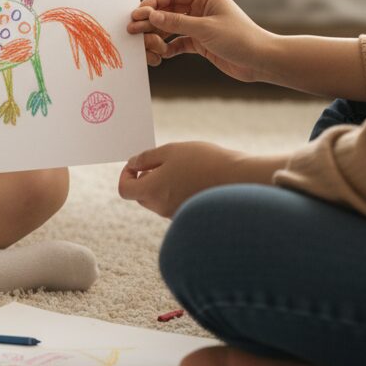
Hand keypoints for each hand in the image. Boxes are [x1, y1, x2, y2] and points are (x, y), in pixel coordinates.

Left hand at [117, 141, 246, 217]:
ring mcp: (177, 214)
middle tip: (162, 162)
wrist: (240, 179)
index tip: (136, 164)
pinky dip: (176, 191)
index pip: (125, 189)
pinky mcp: (191, 215)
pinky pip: (174, 204)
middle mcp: (161, 208)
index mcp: (152, 191)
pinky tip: (193, 178)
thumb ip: (146, 158)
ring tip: (182, 167)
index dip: (126, 174)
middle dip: (145, 179)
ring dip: (162, 184)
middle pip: (141, 196)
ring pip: (158, 200)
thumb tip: (132, 164)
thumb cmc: (204, 161)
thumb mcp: (171, 151)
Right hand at [127, 0, 272, 82]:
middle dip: (150, 21)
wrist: (262, 61)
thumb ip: (176, 22)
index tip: (138, 14)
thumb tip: (151, 15)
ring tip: (147, 46)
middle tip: (133, 30)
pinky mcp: (201, 42)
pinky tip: (162, 55)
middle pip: (167, 10)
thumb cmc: (241, 39)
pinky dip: (168, 48)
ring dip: (157, 36)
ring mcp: (200, 25)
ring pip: (170, 27)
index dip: (153, 2)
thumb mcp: (206, 29)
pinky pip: (177, 41)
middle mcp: (201, 8)